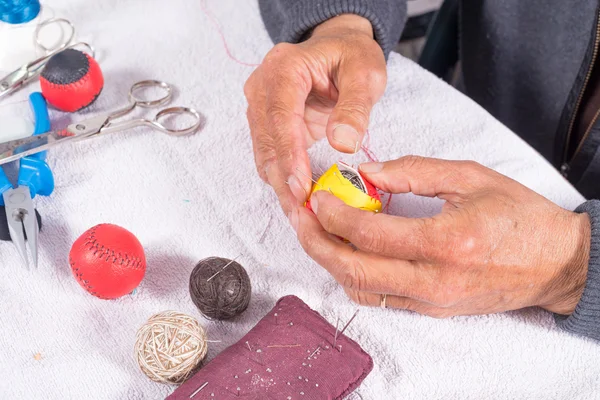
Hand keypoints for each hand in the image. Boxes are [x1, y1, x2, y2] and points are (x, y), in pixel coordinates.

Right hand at [244, 14, 386, 212]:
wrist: (337, 48)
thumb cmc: (352, 57)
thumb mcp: (365, 74)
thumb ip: (355, 107)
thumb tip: (343, 143)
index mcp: (284, 68)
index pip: (281, 117)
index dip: (290, 156)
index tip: (301, 188)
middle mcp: (262, 86)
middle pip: (266, 141)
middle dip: (283, 181)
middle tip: (301, 215)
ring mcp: (259, 105)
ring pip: (263, 154)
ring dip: (280, 185)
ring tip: (300, 215)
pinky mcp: (264, 123)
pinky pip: (269, 155)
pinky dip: (282, 179)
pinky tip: (297, 199)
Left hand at [290, 156, 591, 316]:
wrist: (554, 263)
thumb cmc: (518, 217)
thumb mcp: (470, 177)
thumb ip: (414, 171)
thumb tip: (368, 171)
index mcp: (446, 241)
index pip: (369, 233)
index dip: (333, 214)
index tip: (315, 196)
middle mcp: (434, 279)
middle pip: (353, 270)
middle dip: (315, 243)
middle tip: (299, 217)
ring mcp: (431, 301)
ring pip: (359, 288)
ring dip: (329, 260)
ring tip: (315, 231)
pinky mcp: (430, 310)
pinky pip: (378, 297)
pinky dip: (352, 275)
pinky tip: (344, 251)